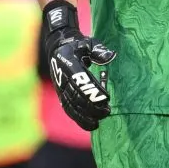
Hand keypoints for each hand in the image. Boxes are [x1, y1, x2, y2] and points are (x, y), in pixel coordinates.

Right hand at [44, 2, 116, 130]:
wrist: (58, 49)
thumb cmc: (77, 46)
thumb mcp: (88, 43)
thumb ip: (98, 50)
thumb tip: (110, 56)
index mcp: (69, 65)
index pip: (80, 80)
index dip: (93, 91)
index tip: (106, 97)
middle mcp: (62, 79)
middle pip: (76, 96)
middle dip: (91, 106)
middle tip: (107, 111)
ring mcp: (60, 89)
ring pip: (71, 106)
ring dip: (85, 116)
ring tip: (99, 121)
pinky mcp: (61, 95)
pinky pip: (69, 109)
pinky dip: (79, 119)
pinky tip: (90, 124)